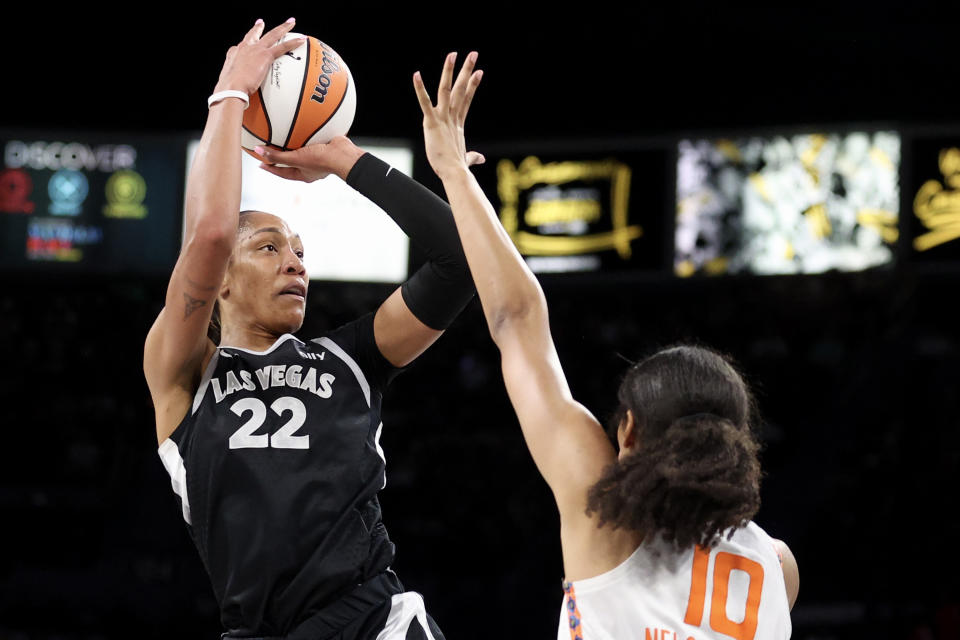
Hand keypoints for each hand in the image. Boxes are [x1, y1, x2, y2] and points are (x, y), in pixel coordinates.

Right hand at [214, 18, 303, 95]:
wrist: (232, 88)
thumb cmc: (230, 89)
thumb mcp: (230, 82)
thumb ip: (235, 82)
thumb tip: (237, 91)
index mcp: (235, 53)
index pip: (242, 45)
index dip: (245, 42)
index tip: (248, 39)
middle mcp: (245, 48)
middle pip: (254, 34)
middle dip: (259, 27)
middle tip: (262, 22)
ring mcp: (256, 50)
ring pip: (272, 35)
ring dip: (283, 28)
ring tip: (291, 22)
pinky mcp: (265, 55)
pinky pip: (283, 47)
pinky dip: (293, 42)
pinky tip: (301, 39)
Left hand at [256, 136, 365, 181]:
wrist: (344, 155)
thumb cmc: (322, 161)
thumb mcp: (296, 158)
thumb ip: (277, 155)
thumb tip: (257, 151)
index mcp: (304, 174)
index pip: (283, 172)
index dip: (271, 168)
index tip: (261, 163)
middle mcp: (311, 167)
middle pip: (292, 161)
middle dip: (282, 155)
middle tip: (271, 149)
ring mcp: (319, 157)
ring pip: (303, 149)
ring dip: (295, 142)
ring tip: (287, 134)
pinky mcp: (325, 146)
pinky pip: (313, 138)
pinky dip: (308, 131)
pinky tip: (303, 122)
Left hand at [413, 52, 485, 180]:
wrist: (455, 174)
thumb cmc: (457, 168)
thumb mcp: (465, 158)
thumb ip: (472, 156)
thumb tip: (480, 158)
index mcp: (458, 124)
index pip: (466, 99)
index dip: (472, 85)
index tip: (479, 72)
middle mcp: (452, 117)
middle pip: (461, 89)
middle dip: (467, 70)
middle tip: (473, 54)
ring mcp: (443, 119)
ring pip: (446, 90)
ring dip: (449, 71)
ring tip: (453, 54)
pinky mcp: (432, 123)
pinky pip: (425, 103)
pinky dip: (420, 89)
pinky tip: (416, 75)